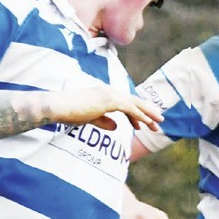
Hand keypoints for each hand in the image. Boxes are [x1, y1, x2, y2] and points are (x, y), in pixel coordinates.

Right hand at [48, 85, 162, 132]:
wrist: (58, 107)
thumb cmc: (69, 113)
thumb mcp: (90, 118)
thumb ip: (104, 121)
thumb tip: (116, 126)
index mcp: (103, 94)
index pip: (125, 103)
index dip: (136, 114)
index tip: (143, 125)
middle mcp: (108, 91)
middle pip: (133, 101)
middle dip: (148, 111)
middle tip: (159, 121)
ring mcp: (109, 94)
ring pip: (134, 104)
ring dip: (148, 114)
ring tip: (159, 123)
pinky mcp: (109, 100)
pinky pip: (129, 108)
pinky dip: (140, 115)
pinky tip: (147, 123)